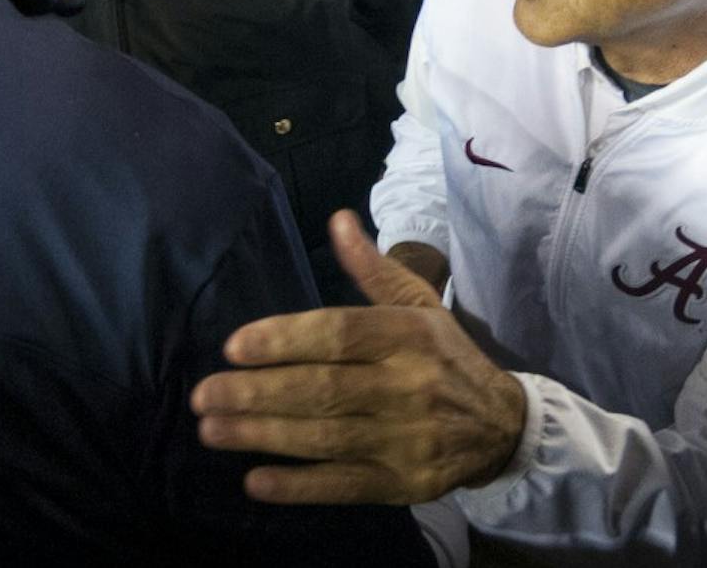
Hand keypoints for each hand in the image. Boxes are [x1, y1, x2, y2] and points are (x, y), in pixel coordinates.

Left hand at [191, 210, 525, 505]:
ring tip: (211, 429)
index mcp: (408, 335)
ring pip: (326, 438)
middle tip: (202, 394)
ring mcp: (407, 440)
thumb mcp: (418, 304)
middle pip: (324, 389)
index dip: (285, 339)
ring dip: (263, 435)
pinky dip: (299, 487)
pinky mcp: (405, 484)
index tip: (233, 346)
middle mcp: (409, 386)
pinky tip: (255, 482)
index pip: (340, 334)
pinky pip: (345, 486)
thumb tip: (337, 219)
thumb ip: (372, 268)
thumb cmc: (444, 356)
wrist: (503, 426)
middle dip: (257, 393)